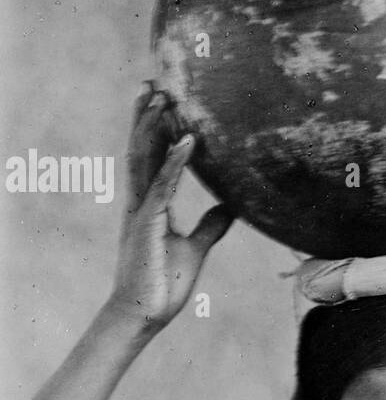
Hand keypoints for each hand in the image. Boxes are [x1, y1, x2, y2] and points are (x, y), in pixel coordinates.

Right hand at [107, 82, 232, 331]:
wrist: (145, 315)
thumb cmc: (163, 284)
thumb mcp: (195, 247)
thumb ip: (210, 224)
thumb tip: (230, 207)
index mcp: (149, 206)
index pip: (149, 159)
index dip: (153, 130)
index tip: (160, 102)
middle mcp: (140, 203)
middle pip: (140, 150)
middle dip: (146, 117)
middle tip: (155, 84)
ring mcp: (141, 212)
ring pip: (143, 159)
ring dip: (153, 127)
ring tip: (163, 98)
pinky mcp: (148, 225)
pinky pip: (162, 186)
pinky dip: (174, 162)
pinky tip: (187, 141)